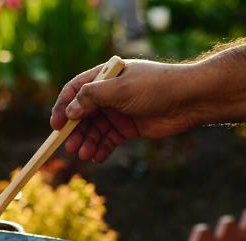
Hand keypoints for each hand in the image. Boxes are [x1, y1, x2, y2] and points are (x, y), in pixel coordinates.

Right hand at [50, 60, 203, 161]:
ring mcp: (118, 111)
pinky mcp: (128, 128)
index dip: (63, 107)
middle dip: (74, 131)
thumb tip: (70, 110)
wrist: (190, 100)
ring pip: (94, 130)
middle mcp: (109, 94)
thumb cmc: (156, 87)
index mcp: (105, 77)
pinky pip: (108, 140)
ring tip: (85, 155)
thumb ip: (92, 98)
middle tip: (69, 147)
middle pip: (82, 114)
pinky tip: (97, 157)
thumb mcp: (120, 89)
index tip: (56, 125)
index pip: (76, 91)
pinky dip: (101, 149)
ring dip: (87, 142)